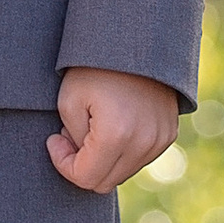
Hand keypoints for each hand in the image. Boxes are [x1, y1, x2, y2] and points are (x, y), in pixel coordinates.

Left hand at [49, 66, 181, 194]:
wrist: (135, 39)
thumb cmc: (94, 66)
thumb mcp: (69, 101)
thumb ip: (73, 143)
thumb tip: (83, 160)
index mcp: (116, 136)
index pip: (84, 178)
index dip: (63, 163)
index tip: (55, 139)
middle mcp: (144, 143)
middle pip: (104, 182)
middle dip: (83, 164)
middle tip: (72, 133)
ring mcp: (160, 139)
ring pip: (122, 173)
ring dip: (103, 159)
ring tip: (93, 124)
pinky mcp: (169, 134)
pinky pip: (139, 159)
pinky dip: (122, 151)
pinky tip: (114, 123)